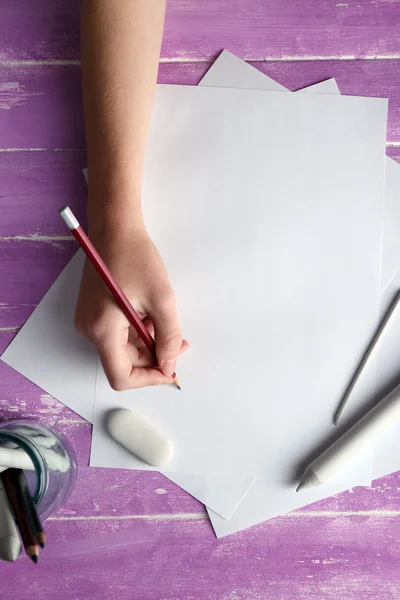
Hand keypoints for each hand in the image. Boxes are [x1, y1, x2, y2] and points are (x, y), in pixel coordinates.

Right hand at [75, 218, 188, 389]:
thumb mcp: (162, 299)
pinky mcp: (93, 312)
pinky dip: (137, 331)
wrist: (115, 228)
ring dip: (147, 342)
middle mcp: (90, 329)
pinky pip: (117, 333)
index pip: (121, 376)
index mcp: (102, 329)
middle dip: (153, 357)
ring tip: (163, 318)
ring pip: (122, 348)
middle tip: (179, 341)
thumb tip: (170, 365)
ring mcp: (88, 321)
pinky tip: (150, 312)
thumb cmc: (136, 257)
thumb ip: (169, 337)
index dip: (148, 378)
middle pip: (123, 362)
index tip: (171, 368)